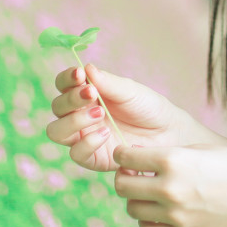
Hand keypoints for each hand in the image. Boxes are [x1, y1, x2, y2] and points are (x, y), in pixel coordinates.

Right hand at [46, 64, 209, 171]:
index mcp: (86, 94)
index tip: (79, 74)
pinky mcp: (92, 158)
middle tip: (92, 93)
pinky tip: (106, 133)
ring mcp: (83, 137)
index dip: (66, 78)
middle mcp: (80, 115)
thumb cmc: (148, 107)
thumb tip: (86, 68)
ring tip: (99, 113)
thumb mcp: (130, 91)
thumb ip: (107, 82)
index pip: (63, 84)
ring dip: (74, 120)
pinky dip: (87, 142)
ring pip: (57, 131)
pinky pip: (76, 153)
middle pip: (57, 107)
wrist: (169, 133)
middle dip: (70, 98)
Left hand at [113, 143, 226, 226]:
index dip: (122, 154)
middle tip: (133, 174)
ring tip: (150, 193)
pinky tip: (161, 211)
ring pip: (133, 210)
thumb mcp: (200, 148)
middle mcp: (170, 188)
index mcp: (174, 160)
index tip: (125, 155)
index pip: (127, 158)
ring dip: (137, 200)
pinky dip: (150, 221)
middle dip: (124, 178)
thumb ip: (169, 154)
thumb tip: (140, 159)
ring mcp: (176, 216)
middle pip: (123, 187)